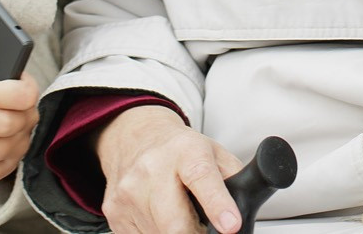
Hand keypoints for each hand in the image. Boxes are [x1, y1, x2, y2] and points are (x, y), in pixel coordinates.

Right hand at [96, 103, 245, 233]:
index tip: (230, 225)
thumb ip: (235, 178)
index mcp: (185, 150)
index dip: (217, 204)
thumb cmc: (181, 150)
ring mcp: (129, 192)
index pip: (201, 177)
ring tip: (180, 214)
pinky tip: (160, 216)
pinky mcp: (114, 212)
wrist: (135, 138)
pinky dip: (157, 233)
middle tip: (204, 228)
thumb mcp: (214, 153)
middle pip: (175, 223)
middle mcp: (153, 168)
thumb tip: (248, 206)